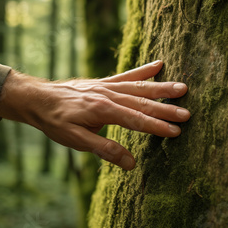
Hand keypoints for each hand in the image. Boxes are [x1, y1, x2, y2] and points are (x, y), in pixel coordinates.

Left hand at [0, 60, 189, 169]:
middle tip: (188, 113)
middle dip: (166, 109)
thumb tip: (131, 163)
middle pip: (143, 102)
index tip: (176, 131)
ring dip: (162, 88)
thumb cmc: (56, 122)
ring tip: (183, 88)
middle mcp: (109, 95)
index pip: (136, 120)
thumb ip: (105, 150)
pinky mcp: (105, 82)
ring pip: (140, 87)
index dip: (157, 126)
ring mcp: (108, 86)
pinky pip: (127, 75)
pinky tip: (160, 64)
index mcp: (103, 111)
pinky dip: (144, 70)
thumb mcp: (76, 141)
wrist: (39, 99)